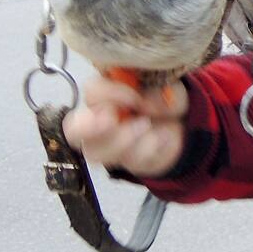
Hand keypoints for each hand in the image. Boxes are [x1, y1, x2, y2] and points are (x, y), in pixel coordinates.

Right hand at [62, 70, 188, 177]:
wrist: (180, 128)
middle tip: (112, 120)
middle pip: (73, 130)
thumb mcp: (172, 89)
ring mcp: (106, 145)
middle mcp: (97, 120)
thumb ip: (162, 92)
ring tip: (148, 127)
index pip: (91, 90)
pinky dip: (151, 149)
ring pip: (96, 152)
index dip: (109, 93)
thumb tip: (146, 105)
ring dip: (125, 140)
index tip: (135, 97)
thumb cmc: (164, 100)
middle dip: (89, 128)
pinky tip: (162, 137)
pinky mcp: (123, 162)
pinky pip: (130, 162)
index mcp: (106, 92)